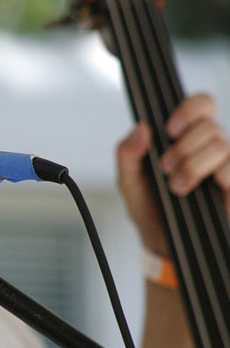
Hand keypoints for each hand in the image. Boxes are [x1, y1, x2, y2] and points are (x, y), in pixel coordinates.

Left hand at [117, 93, 229, 257]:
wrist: (161, 243)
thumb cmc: (148, 207)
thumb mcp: (128, 181)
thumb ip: (127, 153)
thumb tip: (141, 128)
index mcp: (183, 137)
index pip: (201, 104)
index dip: (188, 109)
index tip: (169, 130)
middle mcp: (207, 147)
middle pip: (210, 124)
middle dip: (183, 145)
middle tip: (165, 167)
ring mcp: (224, 165)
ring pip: (221, 144)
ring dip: (193, 164)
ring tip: (176, 186)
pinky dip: (216, 176)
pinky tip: (201, 188)